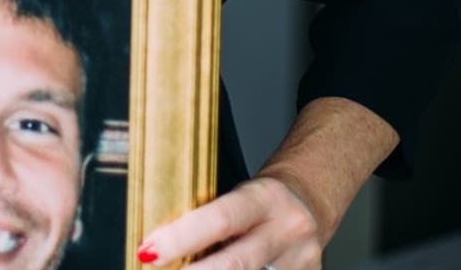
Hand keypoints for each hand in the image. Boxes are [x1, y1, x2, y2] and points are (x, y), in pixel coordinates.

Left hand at [135, 176, 322, 269]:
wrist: (311, 199)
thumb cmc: (262, 200)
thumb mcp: (238, 197)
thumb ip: (210, 220)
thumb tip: (158, 246)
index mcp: (263, 198)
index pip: (219, 219)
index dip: (181, 238)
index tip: (149, 250)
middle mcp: (286, 229)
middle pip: (236, 263)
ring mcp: (302, 260)